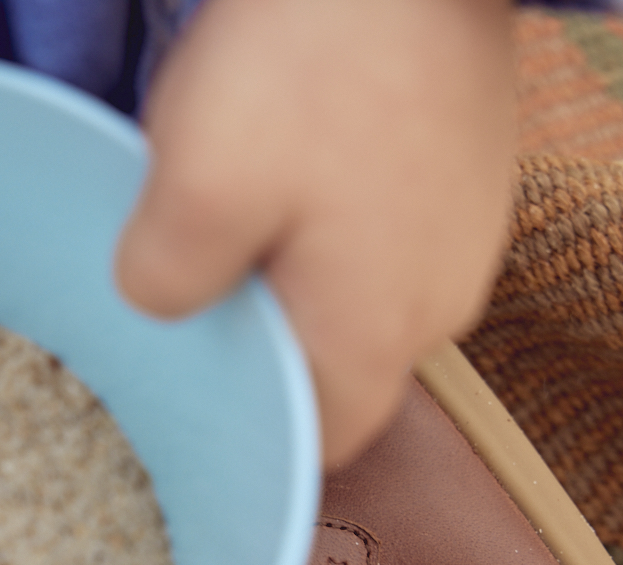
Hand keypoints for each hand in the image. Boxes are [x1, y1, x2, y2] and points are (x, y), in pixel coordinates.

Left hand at [117, 0, 516, 466]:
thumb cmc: (312, 63)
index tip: (190, 397)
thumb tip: (159, 307)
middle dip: (263, 348)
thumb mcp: (200, 183)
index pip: (315, 443)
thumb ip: (167, 282)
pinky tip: (293, 162)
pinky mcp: (463, 176)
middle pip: (334, 371)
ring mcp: (462, 237)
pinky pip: (384, 235)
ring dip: (293, 276)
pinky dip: (331, 221)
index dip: (253, 436)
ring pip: (356, 299)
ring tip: (235, 209)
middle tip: (192, 286)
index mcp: (373, 335)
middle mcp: (436, 306)